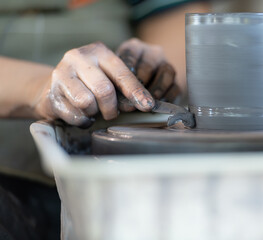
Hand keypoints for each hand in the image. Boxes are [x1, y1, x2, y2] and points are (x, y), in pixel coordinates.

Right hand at [34, 39, 177, 126]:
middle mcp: (78, 57)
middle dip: (112, 108)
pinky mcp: (50, 93)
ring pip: (86, 102)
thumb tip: (144, 104)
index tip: (147, 106)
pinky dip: (82, 120)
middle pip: (104, 90)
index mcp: (98, 51)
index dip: (136, 92)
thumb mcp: (108, 77)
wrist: (53, 88)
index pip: (122, 74)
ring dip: (94, 113)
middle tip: (112, 113)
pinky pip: (74, 114)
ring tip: (93, 110)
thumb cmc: (89, 84)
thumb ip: (124, 87)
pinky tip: (81, 115)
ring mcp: (61, 73)